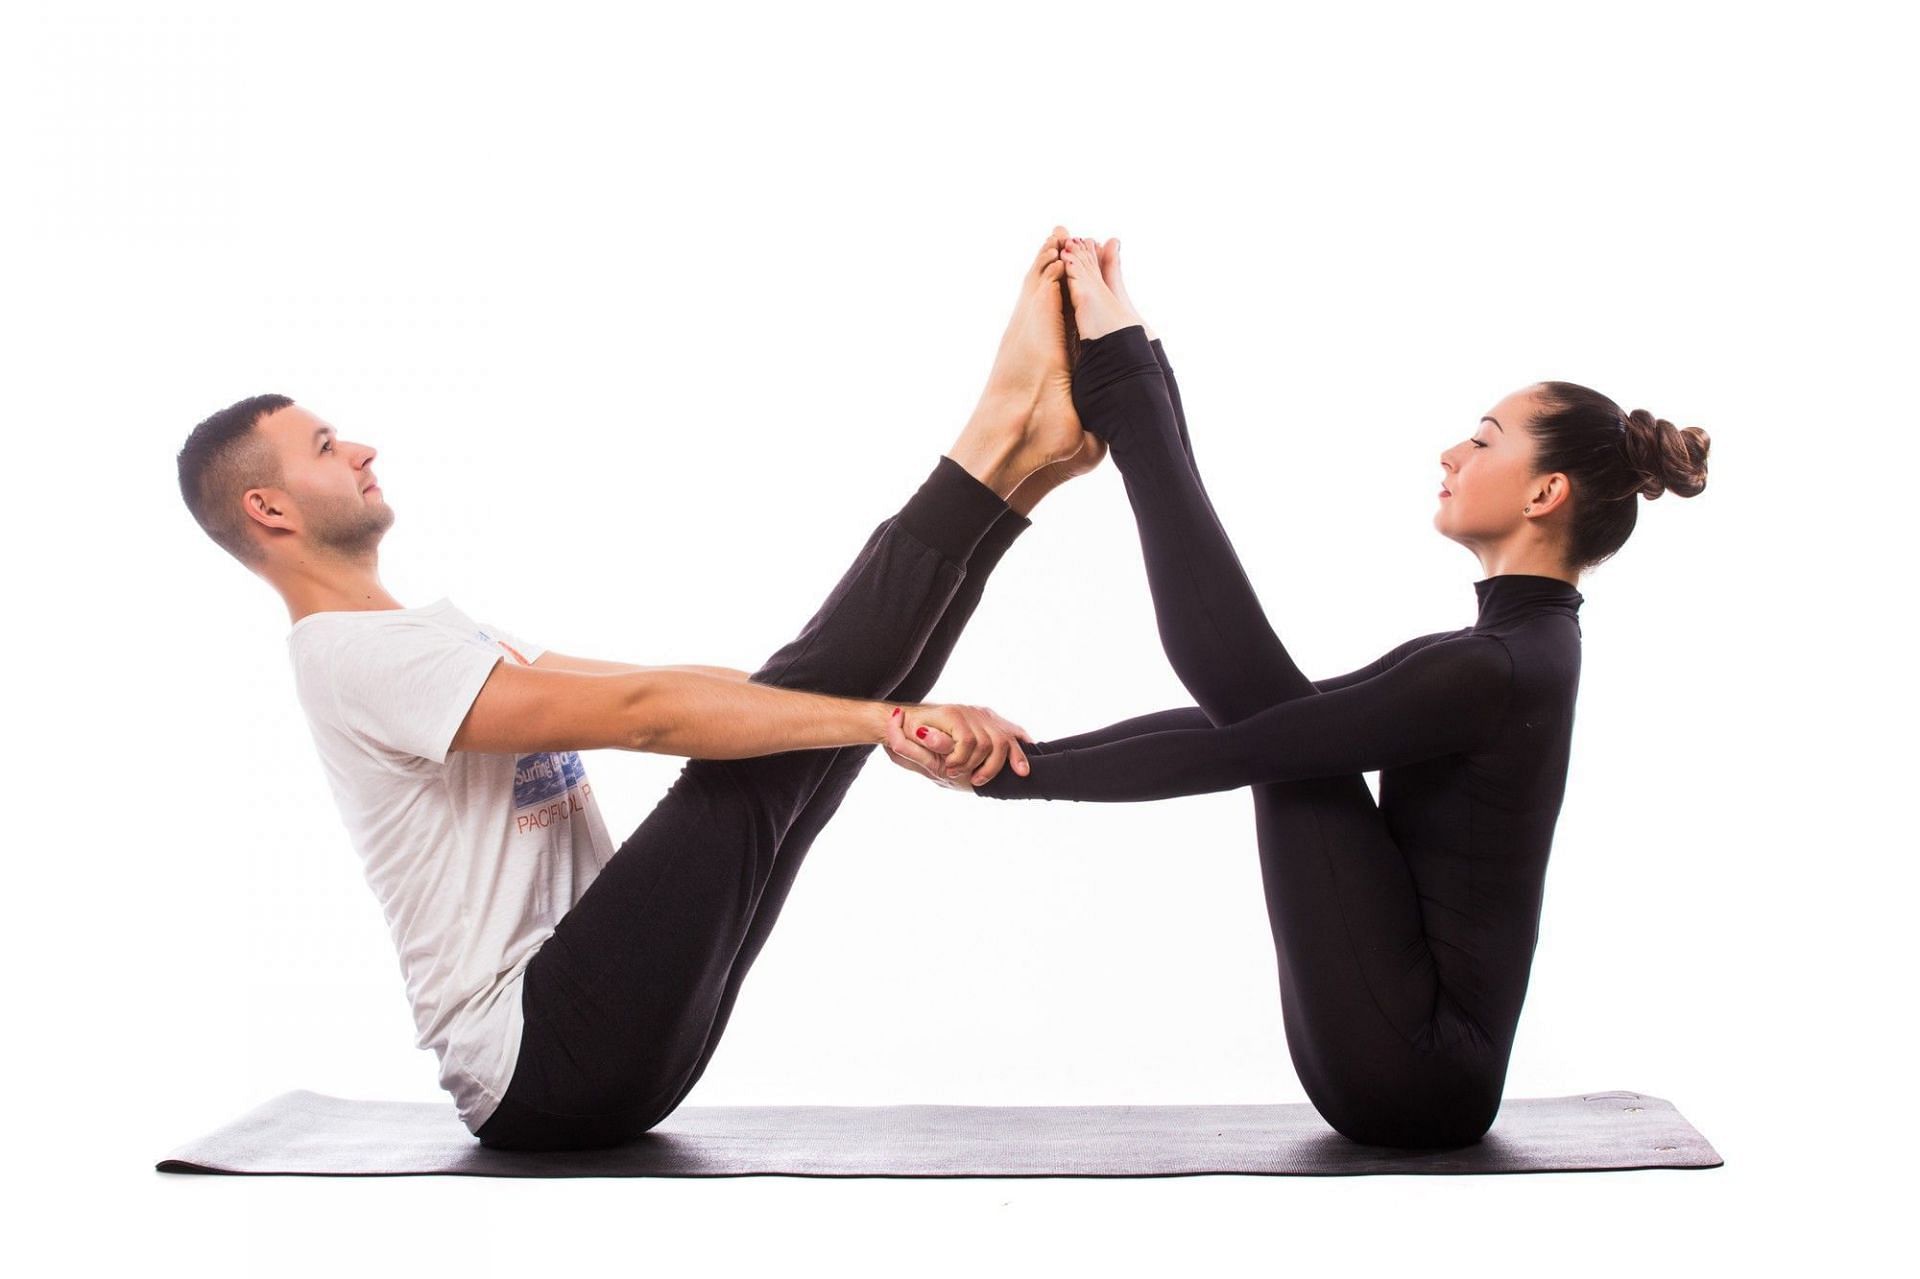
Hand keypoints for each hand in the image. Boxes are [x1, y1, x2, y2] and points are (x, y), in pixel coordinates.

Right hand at [883, 703, 1032, 788]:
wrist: (896, 730)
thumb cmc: (922, 747)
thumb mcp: (951, 758)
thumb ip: (970, 761)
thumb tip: (992, 773)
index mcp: (982, 723)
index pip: (1010, 734)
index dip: (1019, 752)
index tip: (1023, 771)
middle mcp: (978, 715)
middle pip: (1005, 740)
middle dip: (999, 765)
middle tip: (978, 781)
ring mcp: (967, 713)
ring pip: (988, 744)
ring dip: (972, 764)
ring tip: (954, 771)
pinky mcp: (955, 713)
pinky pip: (969, 742)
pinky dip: (960, 758)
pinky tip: (949, 765)